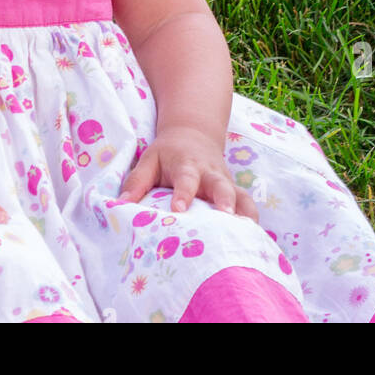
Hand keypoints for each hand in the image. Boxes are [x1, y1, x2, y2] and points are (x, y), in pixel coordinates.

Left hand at [118, 125, 258, 221]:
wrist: (194, 134)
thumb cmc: (168, 152)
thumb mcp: (149, 159)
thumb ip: (137, 181)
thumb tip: (121, 204)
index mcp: (187, 164)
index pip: (186, 179)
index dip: (183, 194)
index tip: (178, 210)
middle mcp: (210, 174)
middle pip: (221, 186)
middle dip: (224, 201)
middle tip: (225, 218)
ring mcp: (226, 183)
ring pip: (241, 196)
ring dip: (244, 213)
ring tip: (247, 233)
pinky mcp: (235, 191)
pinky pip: (248, 205)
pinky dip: (252, 219)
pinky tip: (253, 239)